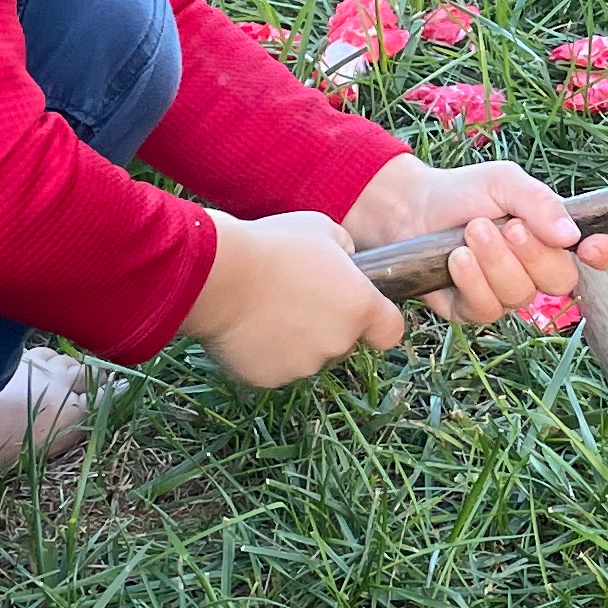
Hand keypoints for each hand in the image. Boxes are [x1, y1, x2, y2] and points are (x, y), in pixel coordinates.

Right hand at [182, 207, 404, 387]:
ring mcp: (302, 365)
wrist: (217, 274)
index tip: (361, 312)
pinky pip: (272, 366)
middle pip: (343, 342)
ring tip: (265, 307)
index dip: (377, 322)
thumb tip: (346, 262)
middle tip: (295, 296)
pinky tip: (246, 325)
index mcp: (359, 306)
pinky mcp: (268, 378)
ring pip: (306, 356)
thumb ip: (345, 251)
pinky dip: (262, 351)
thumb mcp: (322, 229)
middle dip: (326, 325)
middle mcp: (338, 342)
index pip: (390, 331)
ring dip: (293, 338)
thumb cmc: (272, 244)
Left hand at [339, 153, 607, 326]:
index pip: (594, 253)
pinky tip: (456, 259)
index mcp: (551, 236)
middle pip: (560, 280)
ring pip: (520, 295)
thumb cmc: (462, 192)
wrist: (409, 208)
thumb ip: (538, 202)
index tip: (592, 247)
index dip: (602, 254)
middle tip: (508, 227)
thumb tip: (571, 234)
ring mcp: (504, 293)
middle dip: (534, 254)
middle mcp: (534, 269)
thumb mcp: (503, 182)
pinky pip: (486, 309)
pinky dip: (472, 281)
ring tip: (471, 232)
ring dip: (496, 262)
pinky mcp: (472, 310)